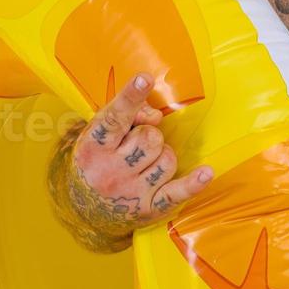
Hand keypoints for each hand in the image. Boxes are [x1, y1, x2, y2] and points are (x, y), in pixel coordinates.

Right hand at [51, 72, 212, 250]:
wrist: (83, 209)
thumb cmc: (97, 159)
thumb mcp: (99, 133)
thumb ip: (126, 115)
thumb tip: (156, 115)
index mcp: (93, 147)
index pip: (114, 119)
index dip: (130, 98)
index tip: (144, 79)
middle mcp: (109, 171)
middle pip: (150, 137)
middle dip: (149, 135)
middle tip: (135, 145)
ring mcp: (130, 192)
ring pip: (167, 159)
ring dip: (162, 155)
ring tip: (146, 162)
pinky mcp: (148, 209)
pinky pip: (176, 193)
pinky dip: (192, 183)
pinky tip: (205, 172)